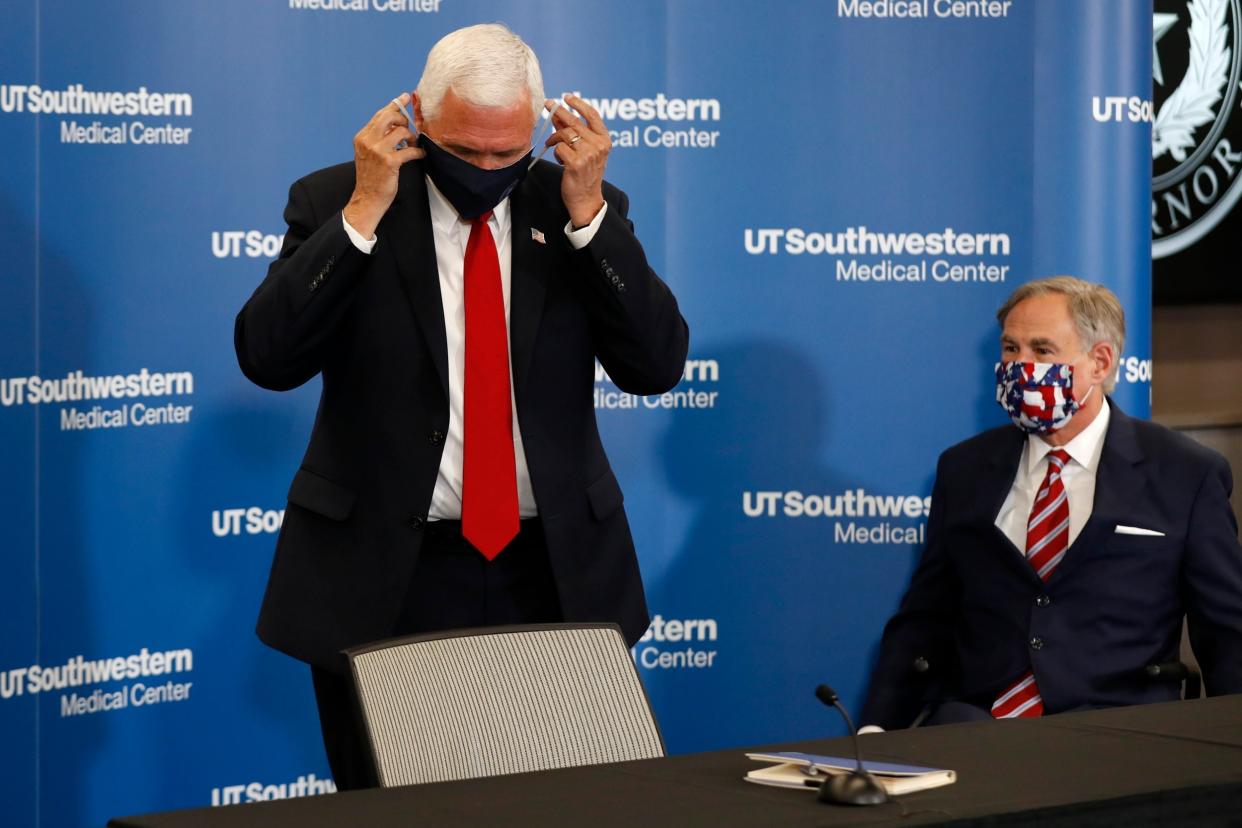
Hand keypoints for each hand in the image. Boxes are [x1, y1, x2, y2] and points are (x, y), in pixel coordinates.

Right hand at [343, 93, 423, 238]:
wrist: (367, 198)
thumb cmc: (372, 177)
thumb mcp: (369, 153)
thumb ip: (378, 138)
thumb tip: (396, 126)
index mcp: (362, 137)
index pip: (380, 115)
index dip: (394, 105)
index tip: (405, 97)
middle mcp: (368, 140)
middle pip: (390, 117)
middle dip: (404, 120)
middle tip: (409, 131)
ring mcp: (377, 150)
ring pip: (402, 131)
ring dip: (412, 138)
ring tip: (413, 146)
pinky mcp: (389, 162)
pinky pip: (410, 150)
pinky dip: (418, 152)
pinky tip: (419, 155)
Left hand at [545, 94, 609, 226]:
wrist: (586, 199)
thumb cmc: (584, 174)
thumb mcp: (585, 151)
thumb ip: (575, 132)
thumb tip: (559, 115)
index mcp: (605, 140)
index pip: (592, 115)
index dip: (579, 104)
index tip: (567, 97)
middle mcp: (599, 145)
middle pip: (574, 122)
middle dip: (558, 112)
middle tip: (547, 104)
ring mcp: (588, 154)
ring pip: (565, 134)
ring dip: (554, 138)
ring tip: (551, 144)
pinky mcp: (576, 163)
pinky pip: (559, 147)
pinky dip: (555, 152)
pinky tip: (560, 160)